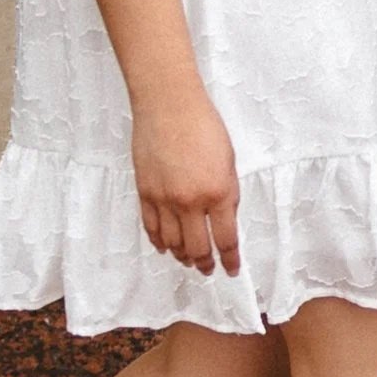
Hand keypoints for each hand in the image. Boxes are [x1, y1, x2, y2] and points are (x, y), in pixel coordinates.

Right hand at [131, 91, 241, 274]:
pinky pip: (151, 228)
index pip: (226, 239)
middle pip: (197, 248)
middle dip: (205, 263)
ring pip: (172, 243)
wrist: (168, 106)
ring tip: (189, 260)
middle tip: (209, 268)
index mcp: (218, 192)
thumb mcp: (229, 161)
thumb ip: (227, 193)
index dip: (230, 259)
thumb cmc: (204, 126)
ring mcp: (164, 200)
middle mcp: (190, 202)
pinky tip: (166, 246)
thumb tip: (225, 219)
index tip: (232, 269)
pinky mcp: (145, 193)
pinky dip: (159, 242)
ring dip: (182, 255)